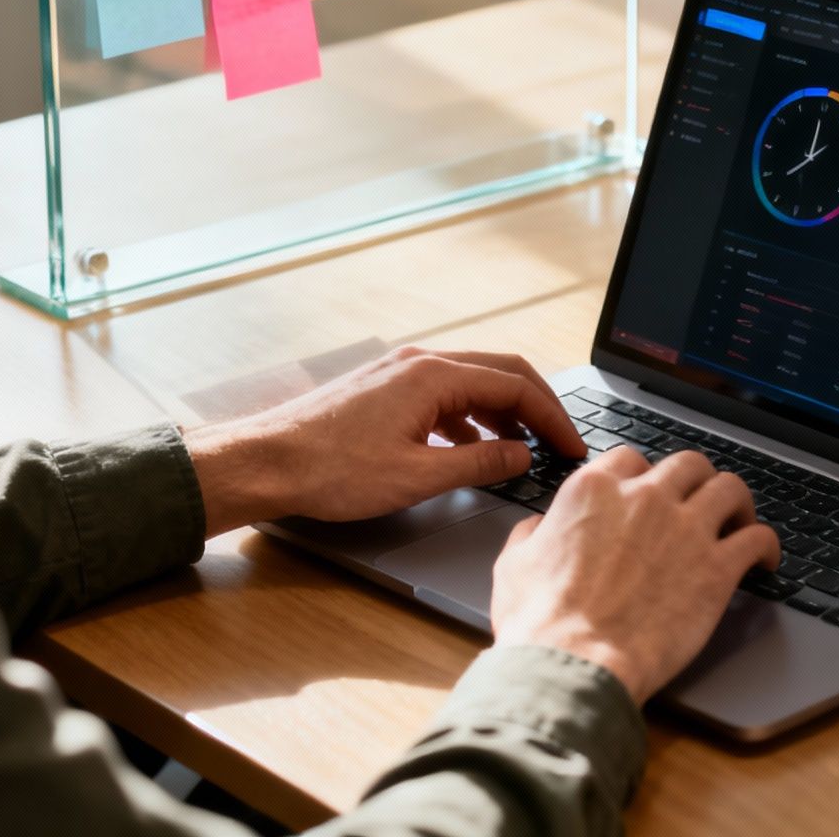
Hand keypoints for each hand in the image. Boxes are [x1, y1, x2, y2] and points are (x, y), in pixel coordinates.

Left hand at [182, 347, 586, 535]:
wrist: (266, 462)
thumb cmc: (330, 470)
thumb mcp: (417, 476)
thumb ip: (479, 464)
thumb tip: (522, 456)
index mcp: (433, 375)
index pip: (515, 384)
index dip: (553, 417)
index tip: (573, 446)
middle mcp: (419, 362)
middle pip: (499, 373)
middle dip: (536, 408)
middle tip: (561, 442)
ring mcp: (398, 373)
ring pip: (470, 384)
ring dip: (502, 414)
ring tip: (522, 452)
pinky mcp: (383, 391)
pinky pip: (442, 396)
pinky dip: (469, 420)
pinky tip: (470, 451)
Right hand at [489, 446, 779, 704]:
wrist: (574, 662)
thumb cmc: (540, 621)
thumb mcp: (515, 563)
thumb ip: (533, 534)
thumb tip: (538, 528)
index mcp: (594, 490)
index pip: (631, 458)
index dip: (643, 475)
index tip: (649, 493)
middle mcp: (645, 497)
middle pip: (688, 464)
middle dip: (695, 480)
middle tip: (698, 502)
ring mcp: (685, 528)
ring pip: (729, 488)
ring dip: (737, 502)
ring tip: (739, 520)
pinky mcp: (716, 568)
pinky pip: (758, 538)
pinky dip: (766, 545)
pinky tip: (765, 560)